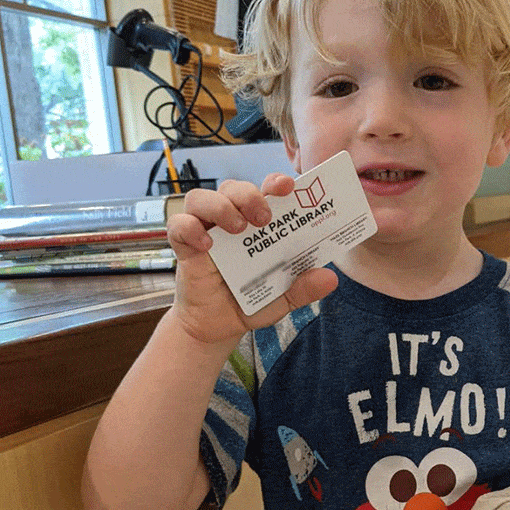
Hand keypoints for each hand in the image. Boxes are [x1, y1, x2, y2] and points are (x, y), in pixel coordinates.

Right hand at [166, 173, 337, 344]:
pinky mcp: (184, 246)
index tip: (288, 186)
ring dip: (220, 206)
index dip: (275, 183)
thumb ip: (304, 288)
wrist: (219, 327)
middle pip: (233, 187)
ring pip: (201, 198)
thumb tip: (330, 278)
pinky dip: (190, 228)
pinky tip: (207, 244)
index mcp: (257, 224)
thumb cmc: (251, 302)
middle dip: (249, 195)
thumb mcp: (284, 298)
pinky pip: (179, 225)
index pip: (265, 191)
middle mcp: (230, 220)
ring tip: (238, 229)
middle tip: (264, 218)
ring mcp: (205, 230)